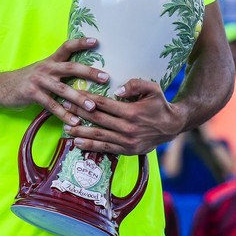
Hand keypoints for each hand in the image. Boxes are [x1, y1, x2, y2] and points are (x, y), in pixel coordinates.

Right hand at [0, 37, 108, 125]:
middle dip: (89, 72)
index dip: (80, 43)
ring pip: (62, 89)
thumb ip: (59, 72)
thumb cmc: (26, 81)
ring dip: (79, 98)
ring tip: (92, 107)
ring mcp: (38, 81)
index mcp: (50, 61)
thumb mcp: (42, 71)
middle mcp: (46, 68)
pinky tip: (74, 122)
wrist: (1, 88)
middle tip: (105, 78)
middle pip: (70, 67)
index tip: (96, 41)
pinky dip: (64, 114)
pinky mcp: (32, 94)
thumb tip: (83, 75)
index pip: (66, 47)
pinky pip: (51, 105)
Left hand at [63, 78, 185, 154]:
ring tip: (66, 128)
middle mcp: (128, 128)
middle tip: (64, 107)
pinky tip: (78, 143)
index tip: (72, 94)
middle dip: (79, 113)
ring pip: (99, 136)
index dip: (86, 99)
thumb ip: (135, 84)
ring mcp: (127, 142)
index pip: (103, 104)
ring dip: (81, 132)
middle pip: (97, 120)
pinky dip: (91, 146)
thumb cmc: (159, 104)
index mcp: (132, 112)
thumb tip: (117, 89)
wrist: (172, 126)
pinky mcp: (128, 151)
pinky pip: (106, 149)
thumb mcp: (152, 88)